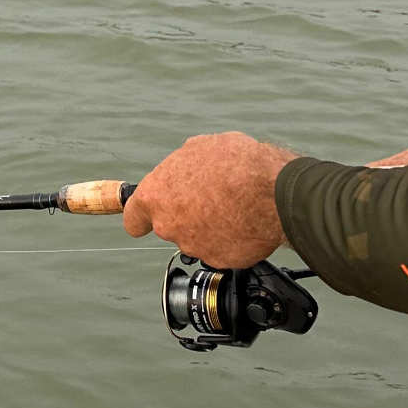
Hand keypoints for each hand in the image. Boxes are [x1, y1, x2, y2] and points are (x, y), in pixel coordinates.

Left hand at [122, 131, 291, 266]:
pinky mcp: (220, 261)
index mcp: (155, 195)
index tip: (145, 218)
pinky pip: (223, 249)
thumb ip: (182, 164)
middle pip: (171, 225)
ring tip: (234, 206)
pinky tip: (246, 221)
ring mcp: (194, 246)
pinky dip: (232, 239)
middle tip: (210, 198)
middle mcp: (169, 225)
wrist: (274, 192)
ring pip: (198, 238)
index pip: (133, 217)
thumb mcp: (201, 147)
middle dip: (186, 215)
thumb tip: (184, 166)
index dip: (141, 216)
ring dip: (211, 226)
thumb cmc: (237, 165)